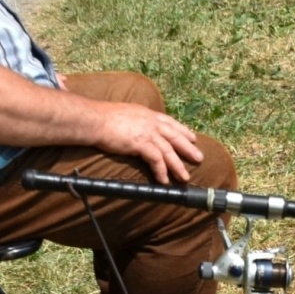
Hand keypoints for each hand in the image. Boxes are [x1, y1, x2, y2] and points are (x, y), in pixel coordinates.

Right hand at [87, 102, 204, 183]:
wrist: (95, 120)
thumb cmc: (104, 117)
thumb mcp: (126, 113)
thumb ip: (136, 120)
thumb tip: (137, 126)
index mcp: (148, 114)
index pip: (170, 122)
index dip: (183, 130)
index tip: (192, 137)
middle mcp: (151, 122)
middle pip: (175, 136)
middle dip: (188, 148)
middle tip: (199, 158)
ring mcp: (147, 132)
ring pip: (169, 151)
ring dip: (177, 165)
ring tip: (185, 177)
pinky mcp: (141, 143)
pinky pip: (156, 159)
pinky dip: (161, 171)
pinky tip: (163, 180)